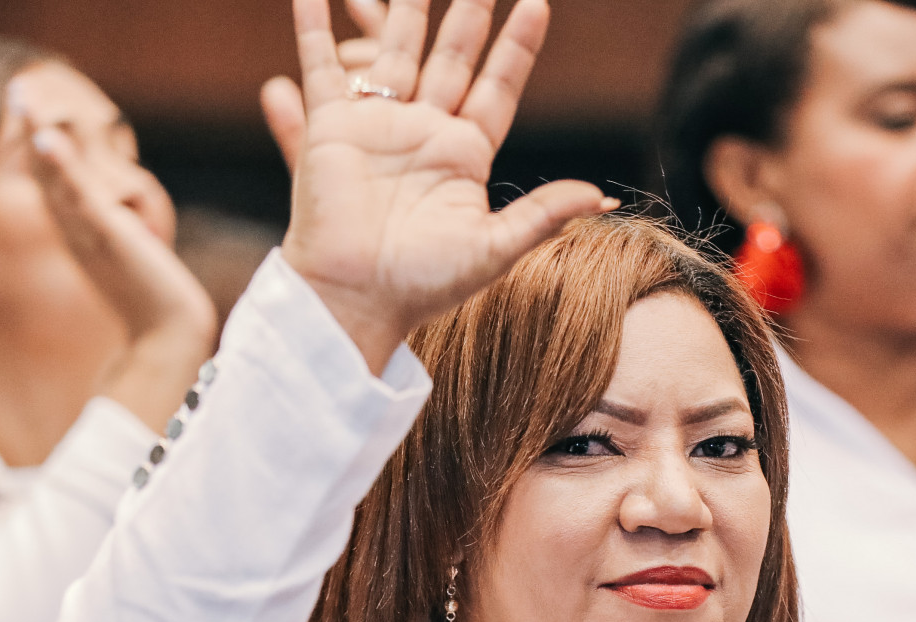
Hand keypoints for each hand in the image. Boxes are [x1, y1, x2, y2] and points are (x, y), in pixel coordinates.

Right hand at [14, 80, 216, 431]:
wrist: (168, 334)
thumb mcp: (131, 265)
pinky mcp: (106, 237)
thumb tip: (131, 234)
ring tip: (23, 97)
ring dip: (39, 138)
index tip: (33, 113)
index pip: (58, 187)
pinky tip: (46, 139)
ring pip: (56, 180)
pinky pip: (78, 195)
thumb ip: (121, 245)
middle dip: (33, 132)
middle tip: (18, 89)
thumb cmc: (153, 306)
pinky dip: (60, 167)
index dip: (44, 152)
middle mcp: (78, 233)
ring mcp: (89, 234)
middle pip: (49, 176)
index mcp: (82, 237)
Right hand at [260, 0, 615, 372]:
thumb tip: (602, 196)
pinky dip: (313, 26)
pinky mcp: (332, 127)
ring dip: (406, 8)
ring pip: (397, 49)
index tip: (536, 3)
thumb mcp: (492, 250)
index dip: (517, 47)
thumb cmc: (422, 284)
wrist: (353, 298)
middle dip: (468, 14)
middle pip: (452, 57)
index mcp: (464, 155)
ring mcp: (377, 125)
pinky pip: (321, 63)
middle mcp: (424, 132)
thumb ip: (543, 216)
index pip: (498, 87)